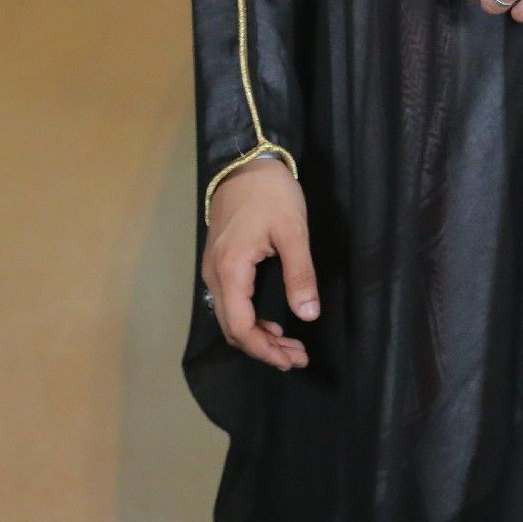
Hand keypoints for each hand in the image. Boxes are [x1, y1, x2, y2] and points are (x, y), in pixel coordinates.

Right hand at [201, 158, 315, 370]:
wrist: (245, 162)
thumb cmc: (271, 194)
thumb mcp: (293, 231)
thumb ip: (300, 274)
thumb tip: (308, 315)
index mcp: (232, 270)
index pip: (240, 326)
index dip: (264, 350)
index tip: (291, 359)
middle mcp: (215, 275)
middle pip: (233, 328)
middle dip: (264, 348)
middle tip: (296, 357)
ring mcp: (214, 269)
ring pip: (230, 317)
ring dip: (257, 335)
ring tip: (289, 346)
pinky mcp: (220, 263)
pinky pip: (230, 303)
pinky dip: (250, 319)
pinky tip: (272, 322)